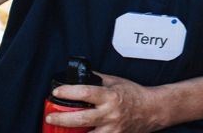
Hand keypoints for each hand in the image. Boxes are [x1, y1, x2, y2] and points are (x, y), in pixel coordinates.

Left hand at [45, 73, 165, 132]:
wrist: (152, 110)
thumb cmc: (134, 94)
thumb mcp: (116, 82)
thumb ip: (98, 80)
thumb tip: (80, 76)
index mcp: (111, 96)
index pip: (86, 93)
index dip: (69, 92)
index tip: (57, 92)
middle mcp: (111, 114)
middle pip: (82, 119)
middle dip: (62, 119)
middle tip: (50, 117)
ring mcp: (113, 129)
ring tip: (58, 132)